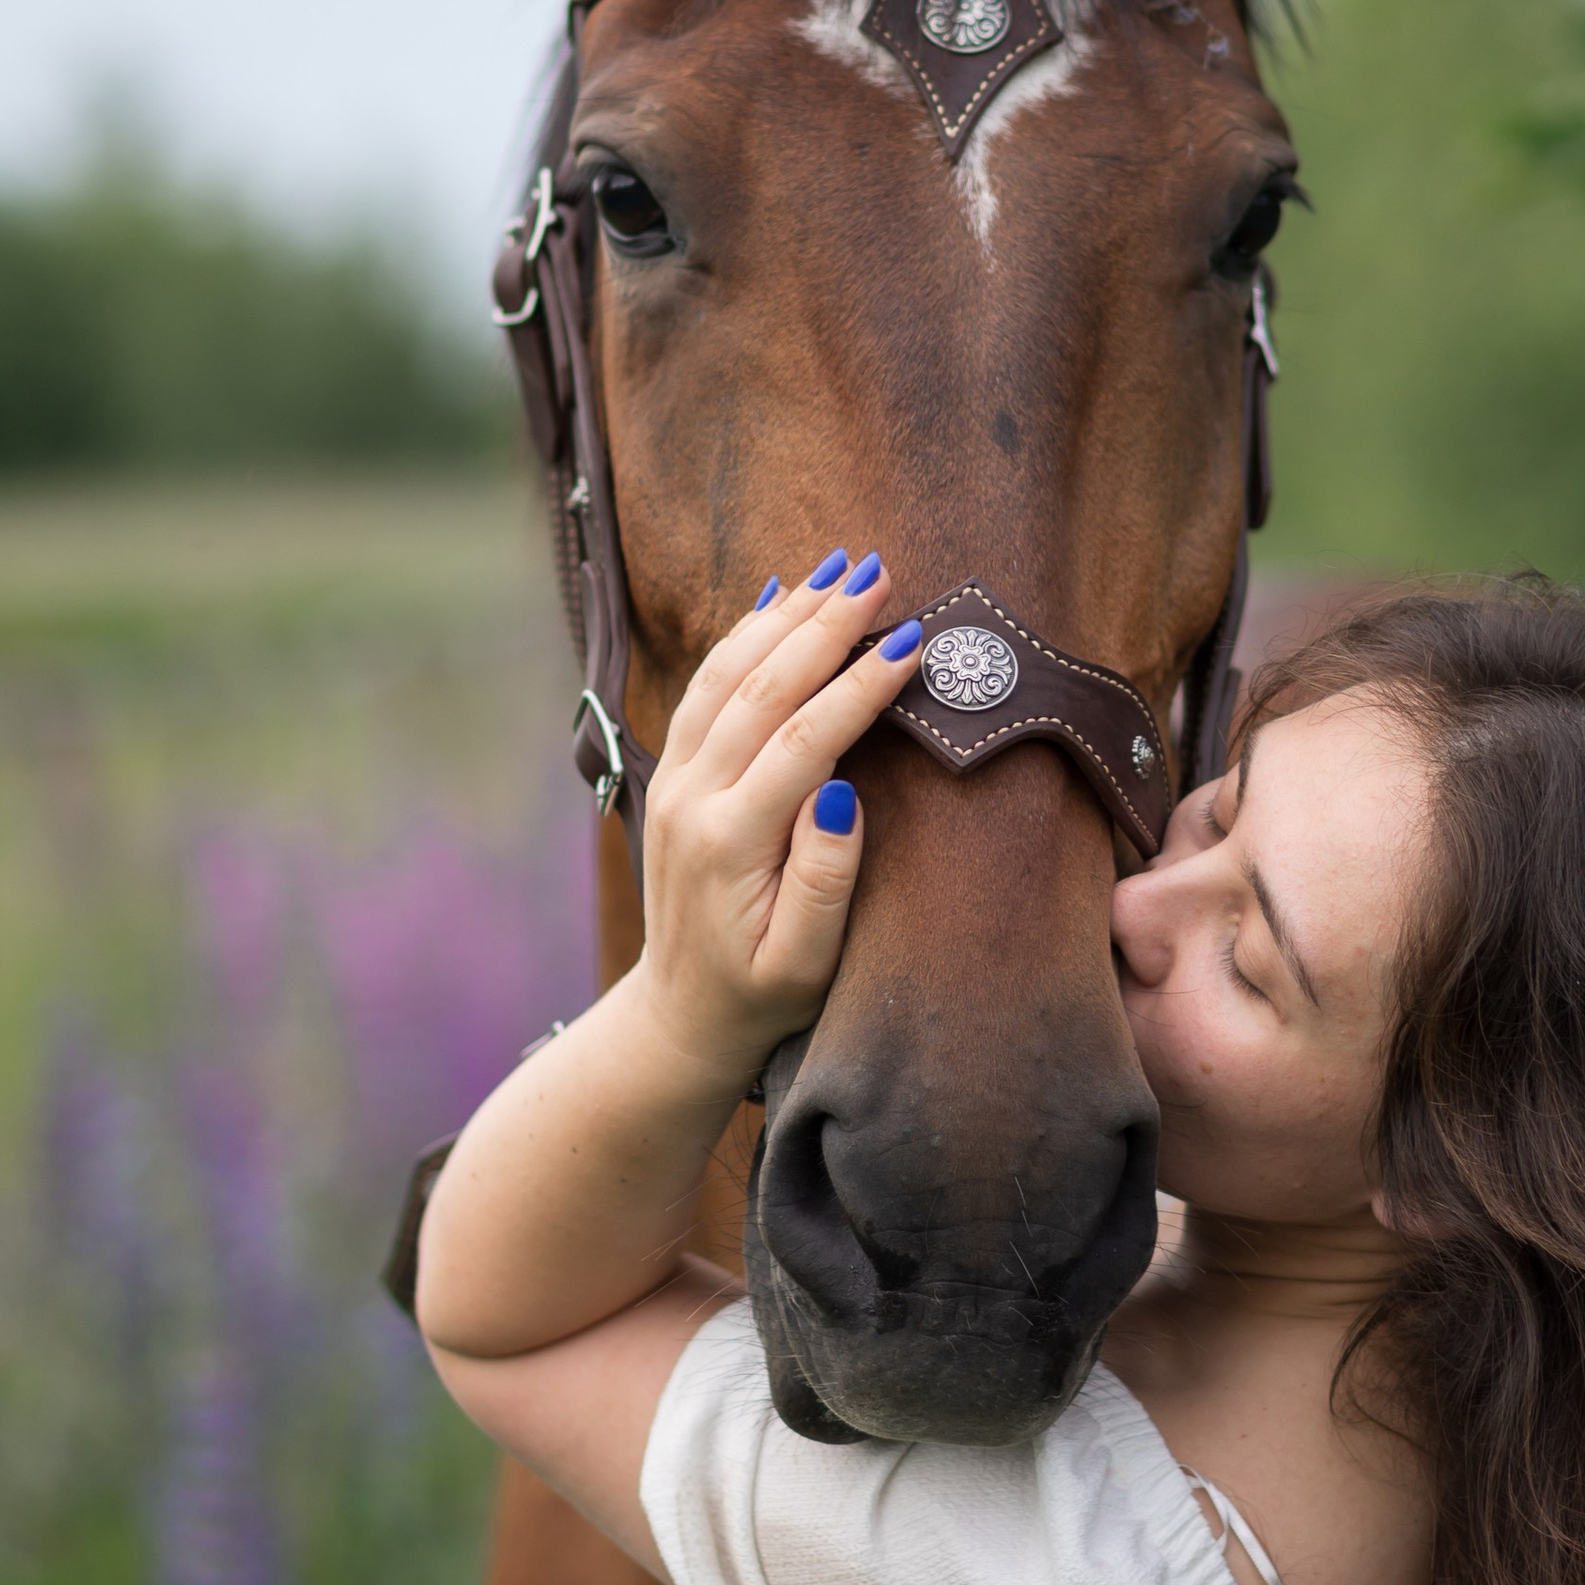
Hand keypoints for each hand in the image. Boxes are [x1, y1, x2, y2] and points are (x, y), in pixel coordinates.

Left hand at [631, 551, 923, 1092]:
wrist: (679, 1015)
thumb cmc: (759, 996)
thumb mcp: (804, 963)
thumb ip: (825, 880)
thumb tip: (842, 792)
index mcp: (730, 841)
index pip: (803, 741)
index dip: (859, 688)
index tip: (911, 642)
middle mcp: (693, 798)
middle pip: (761, 687)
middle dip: (824, 624)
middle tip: (879, 572)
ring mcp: (675, 779)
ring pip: (726, 673)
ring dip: (784, 615)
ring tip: (838, 568)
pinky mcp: (674, 773)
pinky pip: (703, 686)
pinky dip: (740, 635)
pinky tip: (775, 597)